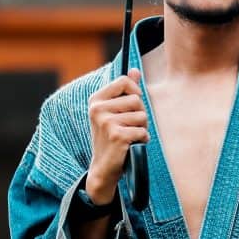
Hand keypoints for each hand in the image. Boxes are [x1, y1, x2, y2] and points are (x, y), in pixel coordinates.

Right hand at [86, 68, 148, 204]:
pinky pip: (142, 131)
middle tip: (129, 127)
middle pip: (137, 100)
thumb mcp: (114, 112)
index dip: (135, 92)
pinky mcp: (117, 136)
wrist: (103, 167)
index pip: (124, 81)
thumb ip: (124, 90)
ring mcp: (106, 122)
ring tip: (130, 136)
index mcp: (96, 100)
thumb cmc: (111, 137)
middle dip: (140, 114)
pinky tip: (131, 145)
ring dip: (142, 128)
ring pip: (142, 116)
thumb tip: (134, 70)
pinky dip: (142, 139)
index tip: (132, 104)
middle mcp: (98, 109)